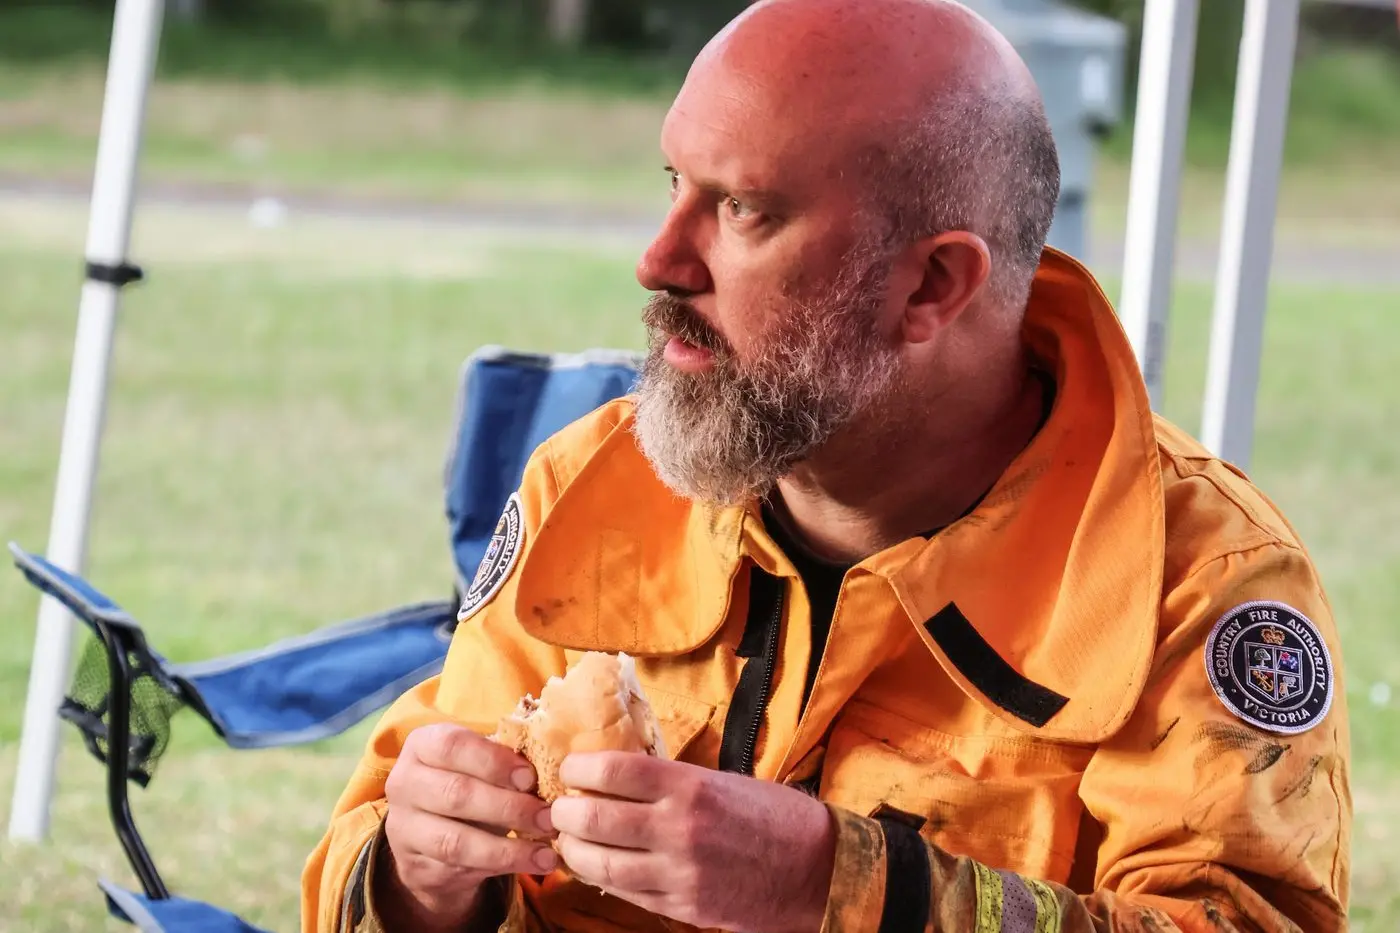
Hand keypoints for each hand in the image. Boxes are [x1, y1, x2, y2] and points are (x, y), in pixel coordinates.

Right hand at [378, 723, 560, 931]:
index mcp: (422, 745)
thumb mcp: (478, 765)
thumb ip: (504, 761)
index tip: (530, 777)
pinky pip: (460, 868)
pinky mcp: (413, 865)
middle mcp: (404, 783)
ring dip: (508, 848)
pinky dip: (502, 867)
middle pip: (456, 793)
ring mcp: (403, 828)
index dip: (493, 760)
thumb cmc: (467, 784)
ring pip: (456, 840)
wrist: (429, 839)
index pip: (452, 745)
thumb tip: (551, 768)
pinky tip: (533, 863)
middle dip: (509, 807)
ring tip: (546, 850)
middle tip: (549, 817)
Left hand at [549, 753, 835, 932]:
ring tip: (569, 838)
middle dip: (564, 811)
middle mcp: (679, 829)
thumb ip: (671, 781)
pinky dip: (601, 877)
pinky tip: (596, 865)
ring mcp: (678, 874)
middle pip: (594, 817)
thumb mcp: (722, 781)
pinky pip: (624, 893)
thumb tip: (617, 776)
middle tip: (560, 806)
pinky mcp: (682, 907)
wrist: (818, 869)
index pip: (614, 770)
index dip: (580, 768)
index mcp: (690, 787)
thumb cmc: (772, 816)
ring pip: (599, 863)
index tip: (571, 768)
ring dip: (573, 849)